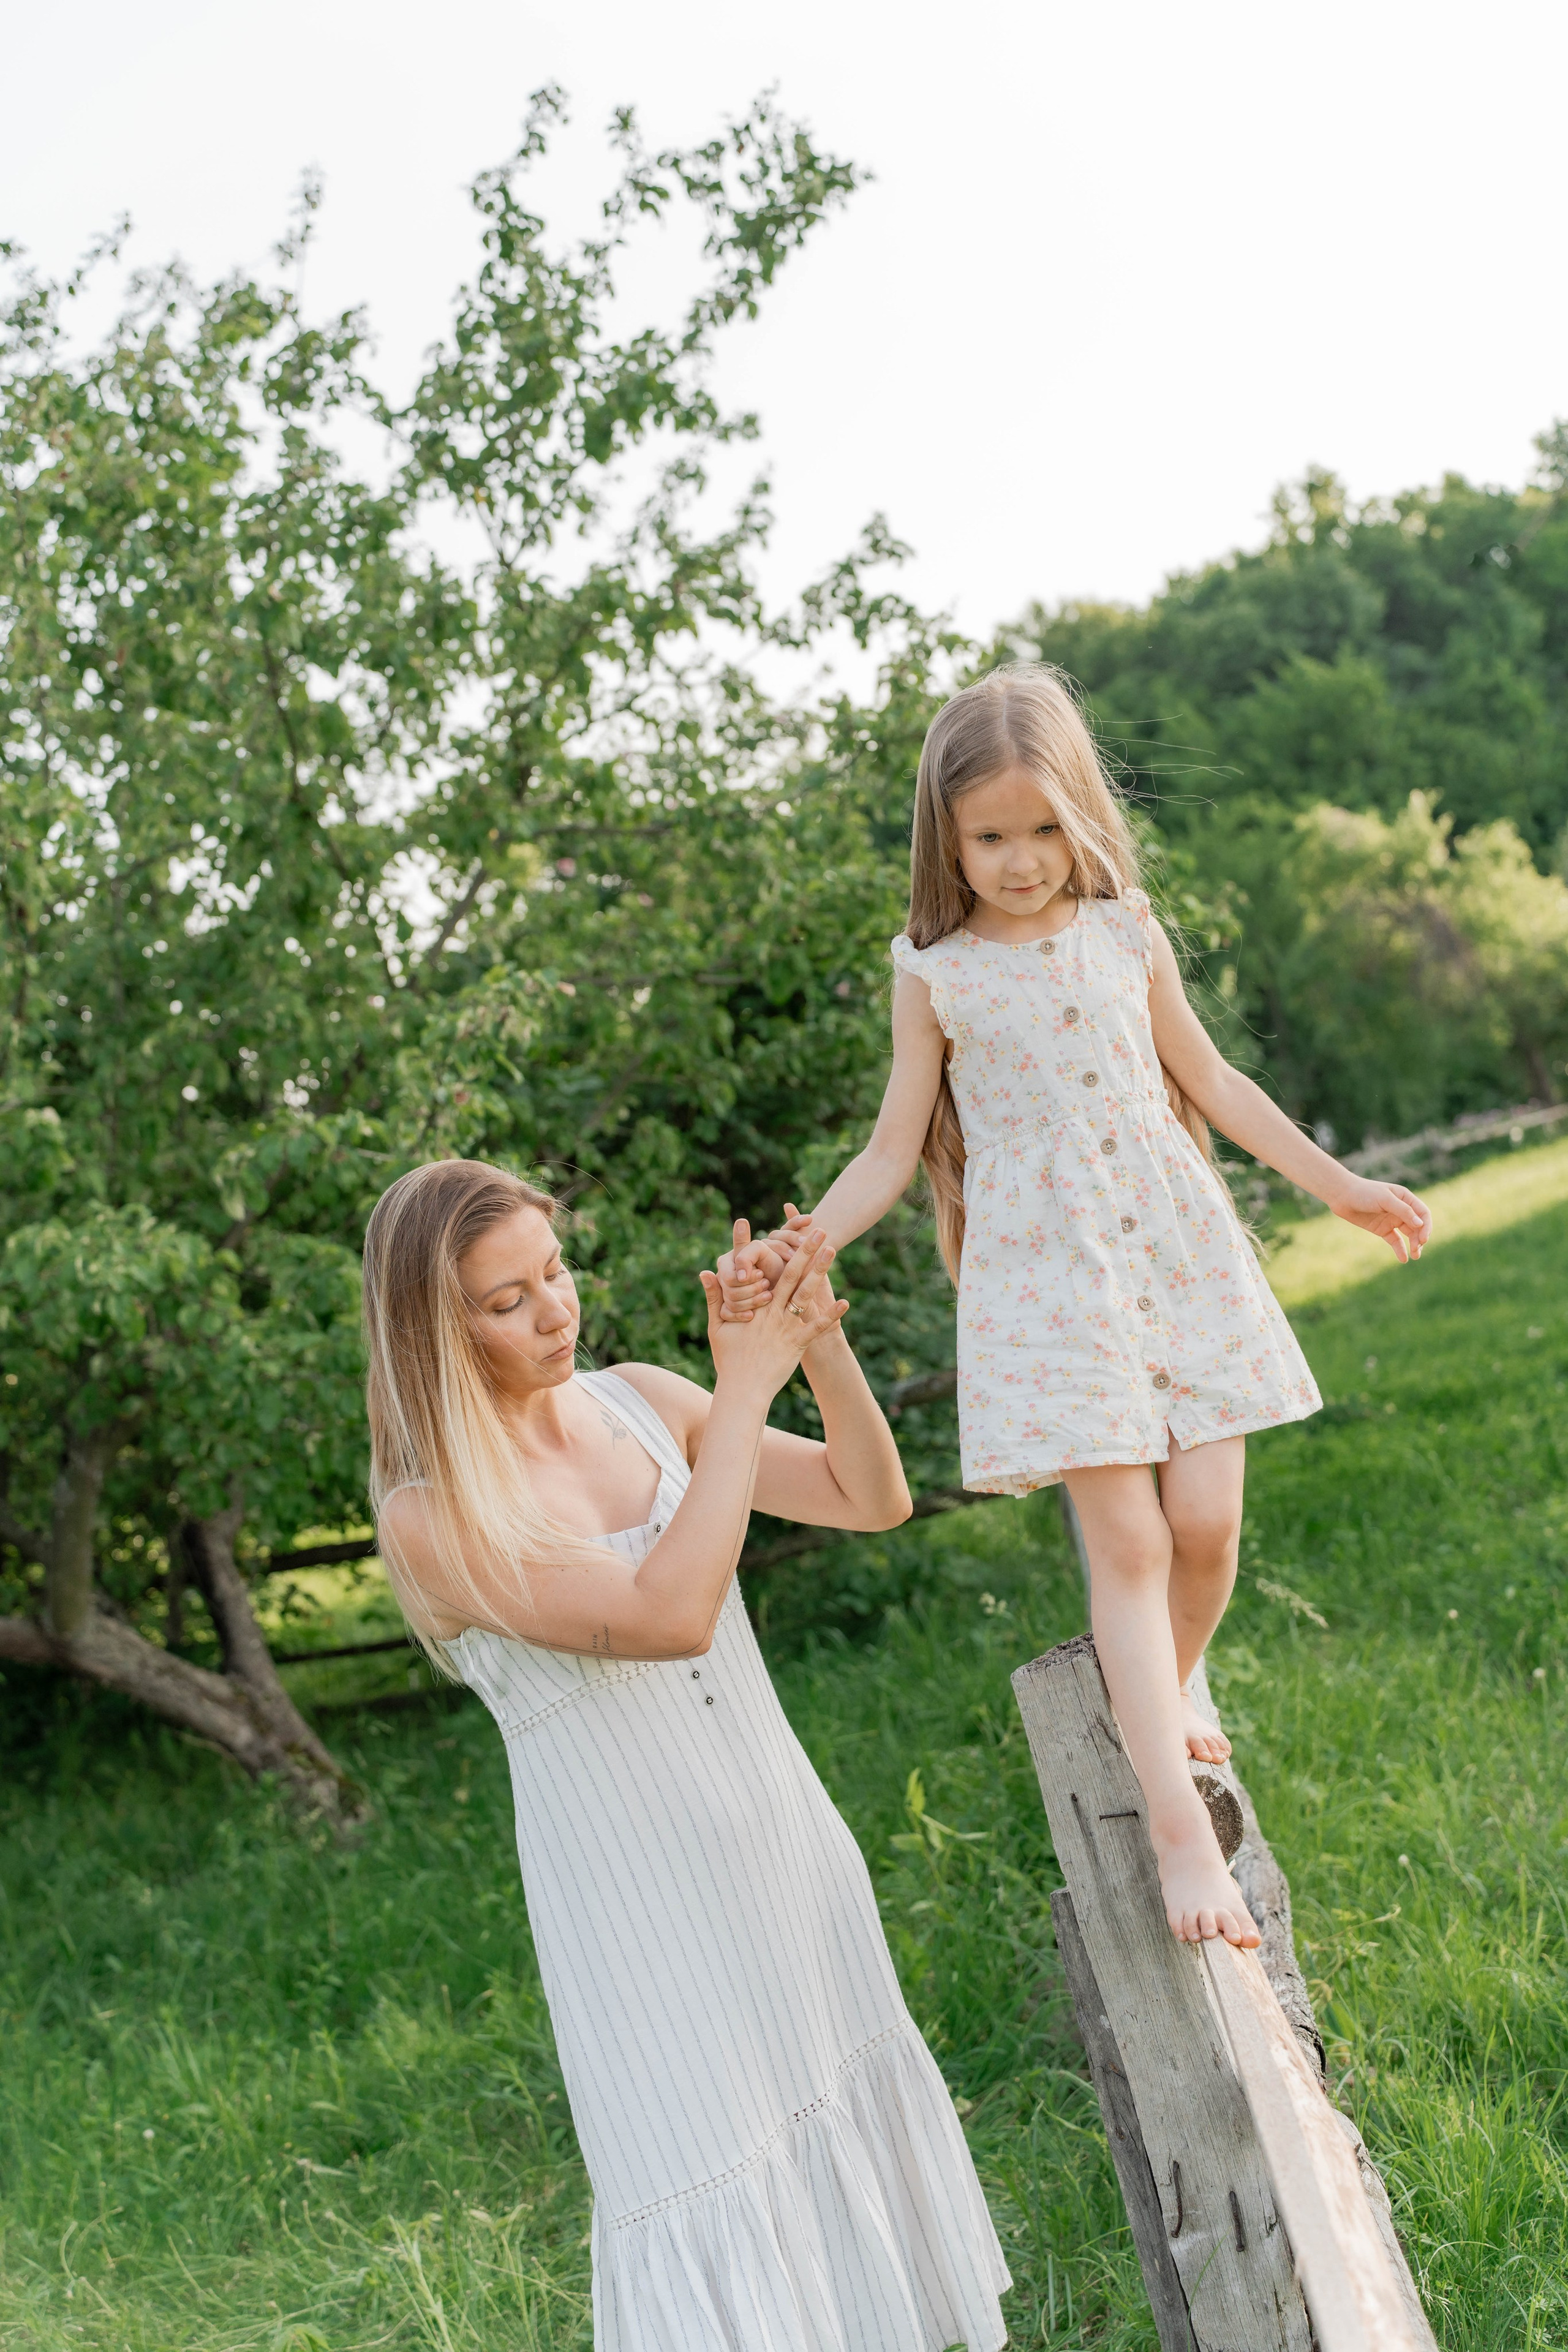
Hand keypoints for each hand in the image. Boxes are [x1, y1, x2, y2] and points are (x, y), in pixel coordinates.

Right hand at [699, 1227, 846, 1397]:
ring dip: (819, 1271)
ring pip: (804, 1293)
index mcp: (752, 1305)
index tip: (755, 1224)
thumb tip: (705, 1272)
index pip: (753, 1268)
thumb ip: (713, 1298)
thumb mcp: (716, 1326)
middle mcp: (770, 1311)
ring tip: (831, 1250)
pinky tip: (845, 1302)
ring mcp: (784, 1327)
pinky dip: (830, 1316)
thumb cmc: (728, 1360)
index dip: (753, 1245)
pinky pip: (816, 1328)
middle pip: (789, 1274)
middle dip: (803, 1250)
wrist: (742, 1390)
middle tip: (817, 1230)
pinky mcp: (796, 1344)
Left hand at [1330, 1177, 1430, 1261]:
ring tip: (1414, 1256)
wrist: (1342, 1196)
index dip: (1426, 1226)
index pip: (1423, 1213)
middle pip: (1417, 1226)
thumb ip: (1403, 1211)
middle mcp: (1401, 1209)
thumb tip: (1420, 1224)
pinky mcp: (1382, 1229)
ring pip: (1408, 1235)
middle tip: (1417, 1249)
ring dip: (1413, 1245)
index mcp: (1405, 1198)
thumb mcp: (1384, 1199)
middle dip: (1419, 1238)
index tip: (1423, 1239)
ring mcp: (1392, 1220)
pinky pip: (1395, 1240)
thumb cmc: (1364, 1193)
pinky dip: (1400, 1249)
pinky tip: (1404, 1259)